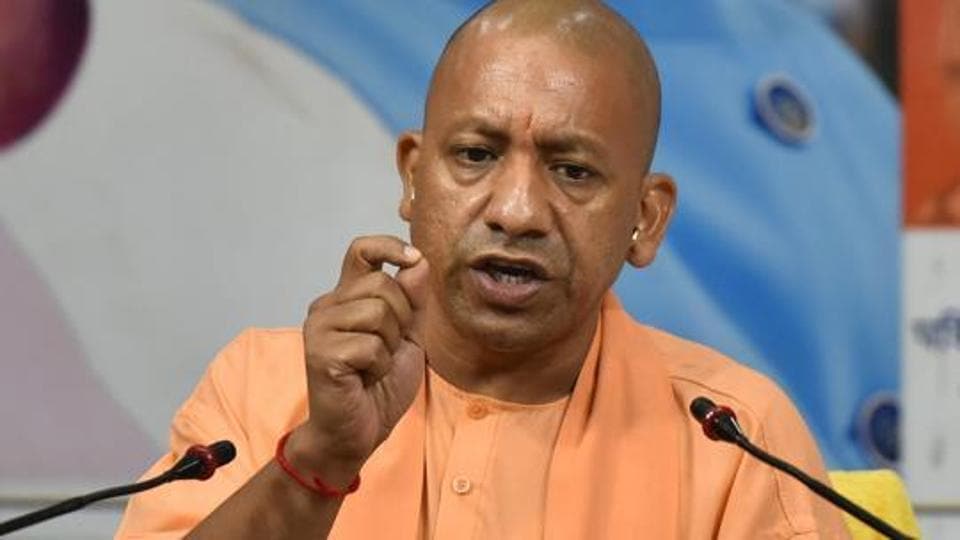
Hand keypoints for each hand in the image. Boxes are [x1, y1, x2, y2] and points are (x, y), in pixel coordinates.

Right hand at [288, 235, 428, 485]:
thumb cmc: (378, 387)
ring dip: (390, 345)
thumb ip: (412, 301)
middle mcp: (327, 307)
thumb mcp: (408, 337)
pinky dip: (380, 366)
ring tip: (375, 365)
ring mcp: (319, 329)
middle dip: (401, 318)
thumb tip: (418, 261)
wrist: (358, 433)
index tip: (412, 259)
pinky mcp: (321, 354)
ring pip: (378, 311)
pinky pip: (371, 344)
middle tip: (388, 350)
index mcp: (346, 298)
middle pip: (381, 284)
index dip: (390, 246)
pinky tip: (365, 379)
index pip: (361, 250)